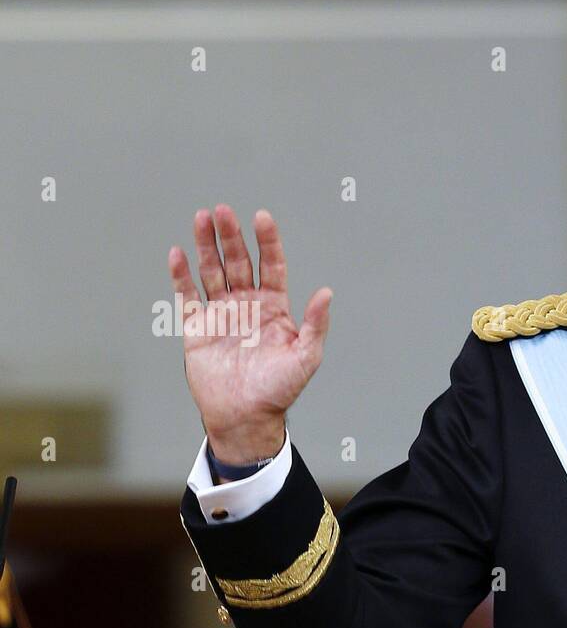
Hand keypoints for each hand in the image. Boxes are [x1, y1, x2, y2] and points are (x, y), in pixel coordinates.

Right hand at [169, 205, 331, 461]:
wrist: (246, 416)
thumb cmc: (279, 390)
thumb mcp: (306, 356)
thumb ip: (315, 324)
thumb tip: (327, 292)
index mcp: (275, 308)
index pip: (271, 265)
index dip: (267, 241)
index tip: (262, 217)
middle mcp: (247, 305)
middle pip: (239, 261)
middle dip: (232, 235)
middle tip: (224, 211)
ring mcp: (222, 314)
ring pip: (213, 271)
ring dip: (207, 245)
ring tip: (203, 218)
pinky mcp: (198, 327)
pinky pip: (187, 295)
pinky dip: (181, 274)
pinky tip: (178, 252)